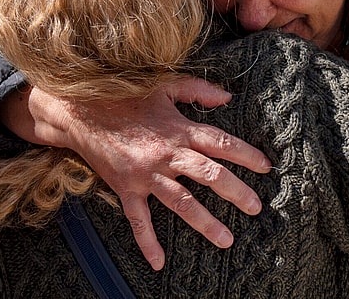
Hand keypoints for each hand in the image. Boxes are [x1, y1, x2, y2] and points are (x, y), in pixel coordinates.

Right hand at [11, 77, 271, 269]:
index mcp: (180, 129)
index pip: (222, 143)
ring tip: (227, 239)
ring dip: (206, 223)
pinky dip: (148, 242)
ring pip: (182, 203)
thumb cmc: (126, 96)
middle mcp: (167, 154)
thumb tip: (228, 97)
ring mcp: (147, 174)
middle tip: (256, 208)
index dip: (247, 155)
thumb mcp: (164, 85)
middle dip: (237, 192)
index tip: (267, 167)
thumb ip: (198, 89)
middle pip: (210, 175)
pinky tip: (159, 263)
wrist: (81, 111)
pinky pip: (139, 220)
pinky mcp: (126, 189)